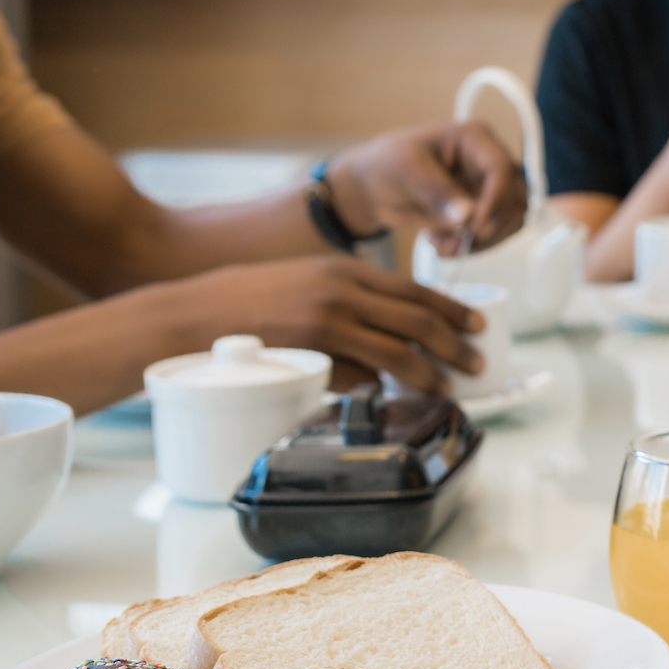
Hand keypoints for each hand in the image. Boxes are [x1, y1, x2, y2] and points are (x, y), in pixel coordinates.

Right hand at [140, 256, 488, 392]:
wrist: (193, 312)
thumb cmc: (248, 299)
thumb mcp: (306, 279)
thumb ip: (349, 296)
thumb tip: (389, 326)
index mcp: (347, 270)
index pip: (416, 289)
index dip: (453, 309)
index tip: (476, 326)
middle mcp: (343, 291)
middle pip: (418, 321)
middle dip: (454, 346)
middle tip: (476, 364)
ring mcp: (326, 322)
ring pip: (396, 353)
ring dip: (428, 375)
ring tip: (445, 389)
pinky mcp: (308, 352)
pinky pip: (357, 375)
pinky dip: (378, 388)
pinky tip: (388, 397)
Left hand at [323, 121, 526, 252]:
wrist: (374, 187)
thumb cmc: (387, 164)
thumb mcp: (406, 170)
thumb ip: (436, 191)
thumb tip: (468, 216)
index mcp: (474, 139)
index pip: (501, 169)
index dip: (495, 200)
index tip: (476, 228)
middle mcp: (489, 162)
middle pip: (515, 198)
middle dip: (489, 227)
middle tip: (457, 245)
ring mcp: (488, 188)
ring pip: (510, 220)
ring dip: (481, 241)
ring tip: (442, 246)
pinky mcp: (483, 211)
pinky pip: (494, 233)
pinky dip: (472, 247)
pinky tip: (442, 244)